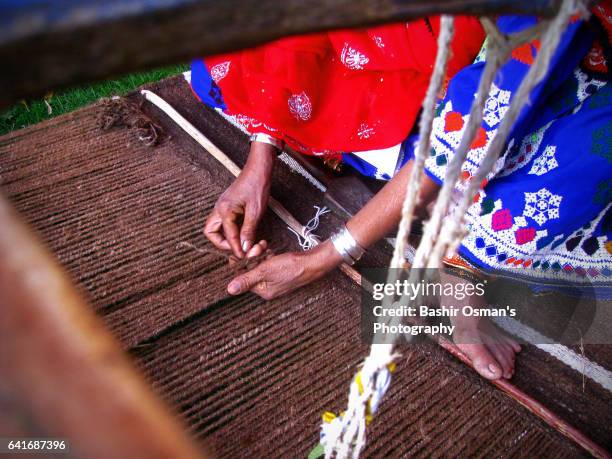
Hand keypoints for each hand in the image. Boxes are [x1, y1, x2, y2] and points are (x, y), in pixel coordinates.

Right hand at [204, 142, 275, 257]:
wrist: (259, 168)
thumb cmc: (257, 186)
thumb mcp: (256, 211)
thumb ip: (249, 230)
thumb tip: (245, 248)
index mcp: (224, 210)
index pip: (227, 236)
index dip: (236, 248)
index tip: (245, 256)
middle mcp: (219, 209)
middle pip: (211, 232)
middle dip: (223, 243)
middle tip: (239, 247)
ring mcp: (222, 207)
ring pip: (216, 228)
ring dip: (227, 237)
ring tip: (243, 241)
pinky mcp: (228, 206)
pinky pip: (225, 222)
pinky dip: (232, 230)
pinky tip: (245, 232)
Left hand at [227, 240, 342, 299]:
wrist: (313, 262)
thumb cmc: (291, 267)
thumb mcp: (266, 271)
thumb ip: (247, 279)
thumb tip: (229, 290)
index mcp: (263, 291)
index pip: (243, 278)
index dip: (240, 264)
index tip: (240, 252)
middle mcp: (268, 288)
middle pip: (250, 271)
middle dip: (251, 257)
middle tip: (257, 247)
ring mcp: (275, 281)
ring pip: (259, 265)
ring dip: (259, 254)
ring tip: (264, 246)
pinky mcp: (281, 273)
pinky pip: (267, 264)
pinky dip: (267, 255)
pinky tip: (270, 249)